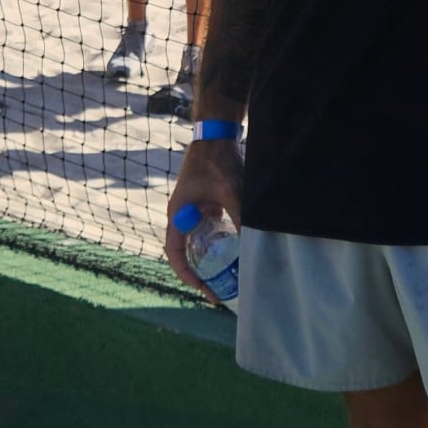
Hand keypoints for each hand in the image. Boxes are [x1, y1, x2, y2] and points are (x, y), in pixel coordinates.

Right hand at [163, 139, 243, 290]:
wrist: (217, 135)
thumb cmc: (216, 160)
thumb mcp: (230, 190)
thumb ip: (239, 215)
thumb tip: (252, 242)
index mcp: (178, 214)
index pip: (175, 253)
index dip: (186, 274)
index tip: (202, 288)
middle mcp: (183, 215)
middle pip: (187, 252)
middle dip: (200, 273)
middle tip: (219, 291)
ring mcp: (195, 210)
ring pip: (200, 243)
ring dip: (211, 260)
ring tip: (229, 277)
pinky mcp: (207, 205)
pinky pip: (211, 230)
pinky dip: (222, 243)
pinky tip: (238, 252)